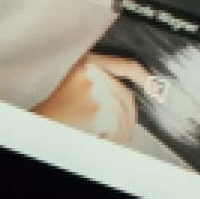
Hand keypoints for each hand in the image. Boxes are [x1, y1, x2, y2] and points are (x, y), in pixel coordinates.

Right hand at [32, 54, 150, 140]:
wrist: (43, 122)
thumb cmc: (59, 106)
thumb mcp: (79, 79)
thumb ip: (104, 76)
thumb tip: (136, 89)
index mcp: (89, 61)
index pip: (128, 66)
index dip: (146, 79)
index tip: (156, 90)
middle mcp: (93, 73)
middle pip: (127, 95)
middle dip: (130, 116)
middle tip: (128, 129)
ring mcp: (96, 91)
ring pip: (124, 112)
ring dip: (123, 129)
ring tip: (115, 136)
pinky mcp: (97, 110)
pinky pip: (117, 124)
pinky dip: (115, 136)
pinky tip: (104, 138)